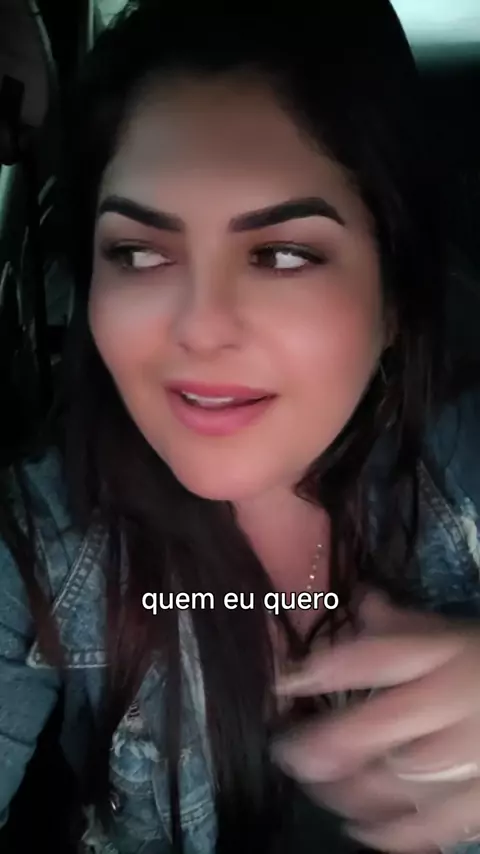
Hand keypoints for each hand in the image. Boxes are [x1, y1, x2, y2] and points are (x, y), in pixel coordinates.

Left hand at [272, 591, 479, 851]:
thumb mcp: (452, 636)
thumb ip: (403, 623)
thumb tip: (357, 600)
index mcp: (443, 656)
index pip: (378, 659)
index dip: (326, 669)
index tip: (285, 682)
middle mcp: (453, 704)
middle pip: (379, 726)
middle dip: (326, 744)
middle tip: (288, 754)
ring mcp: (470, 758)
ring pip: (397, 781)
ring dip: (348, 790)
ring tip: (318, 789)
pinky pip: (432, 826)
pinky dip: (390, 832)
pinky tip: (359, 827)